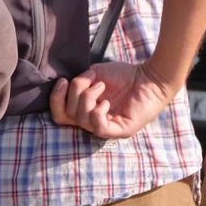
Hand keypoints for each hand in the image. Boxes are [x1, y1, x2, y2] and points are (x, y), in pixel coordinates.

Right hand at [48, 61, 176, 139]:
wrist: (149, 77)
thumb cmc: (124, 75)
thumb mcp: (94, 74)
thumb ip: (79, 82)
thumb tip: (68, 86)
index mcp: (85, 111)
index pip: (60, 114)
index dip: (56, 99)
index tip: (63, 80)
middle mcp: (93, 122)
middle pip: (66, 117)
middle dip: (74, 95)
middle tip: (91, 82)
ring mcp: (106, 128)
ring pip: (81, 120)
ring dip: (88, 98)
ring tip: (102, 86)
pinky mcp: (120, 131)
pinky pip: (98, 127)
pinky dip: (98, 111)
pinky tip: (107, 101)